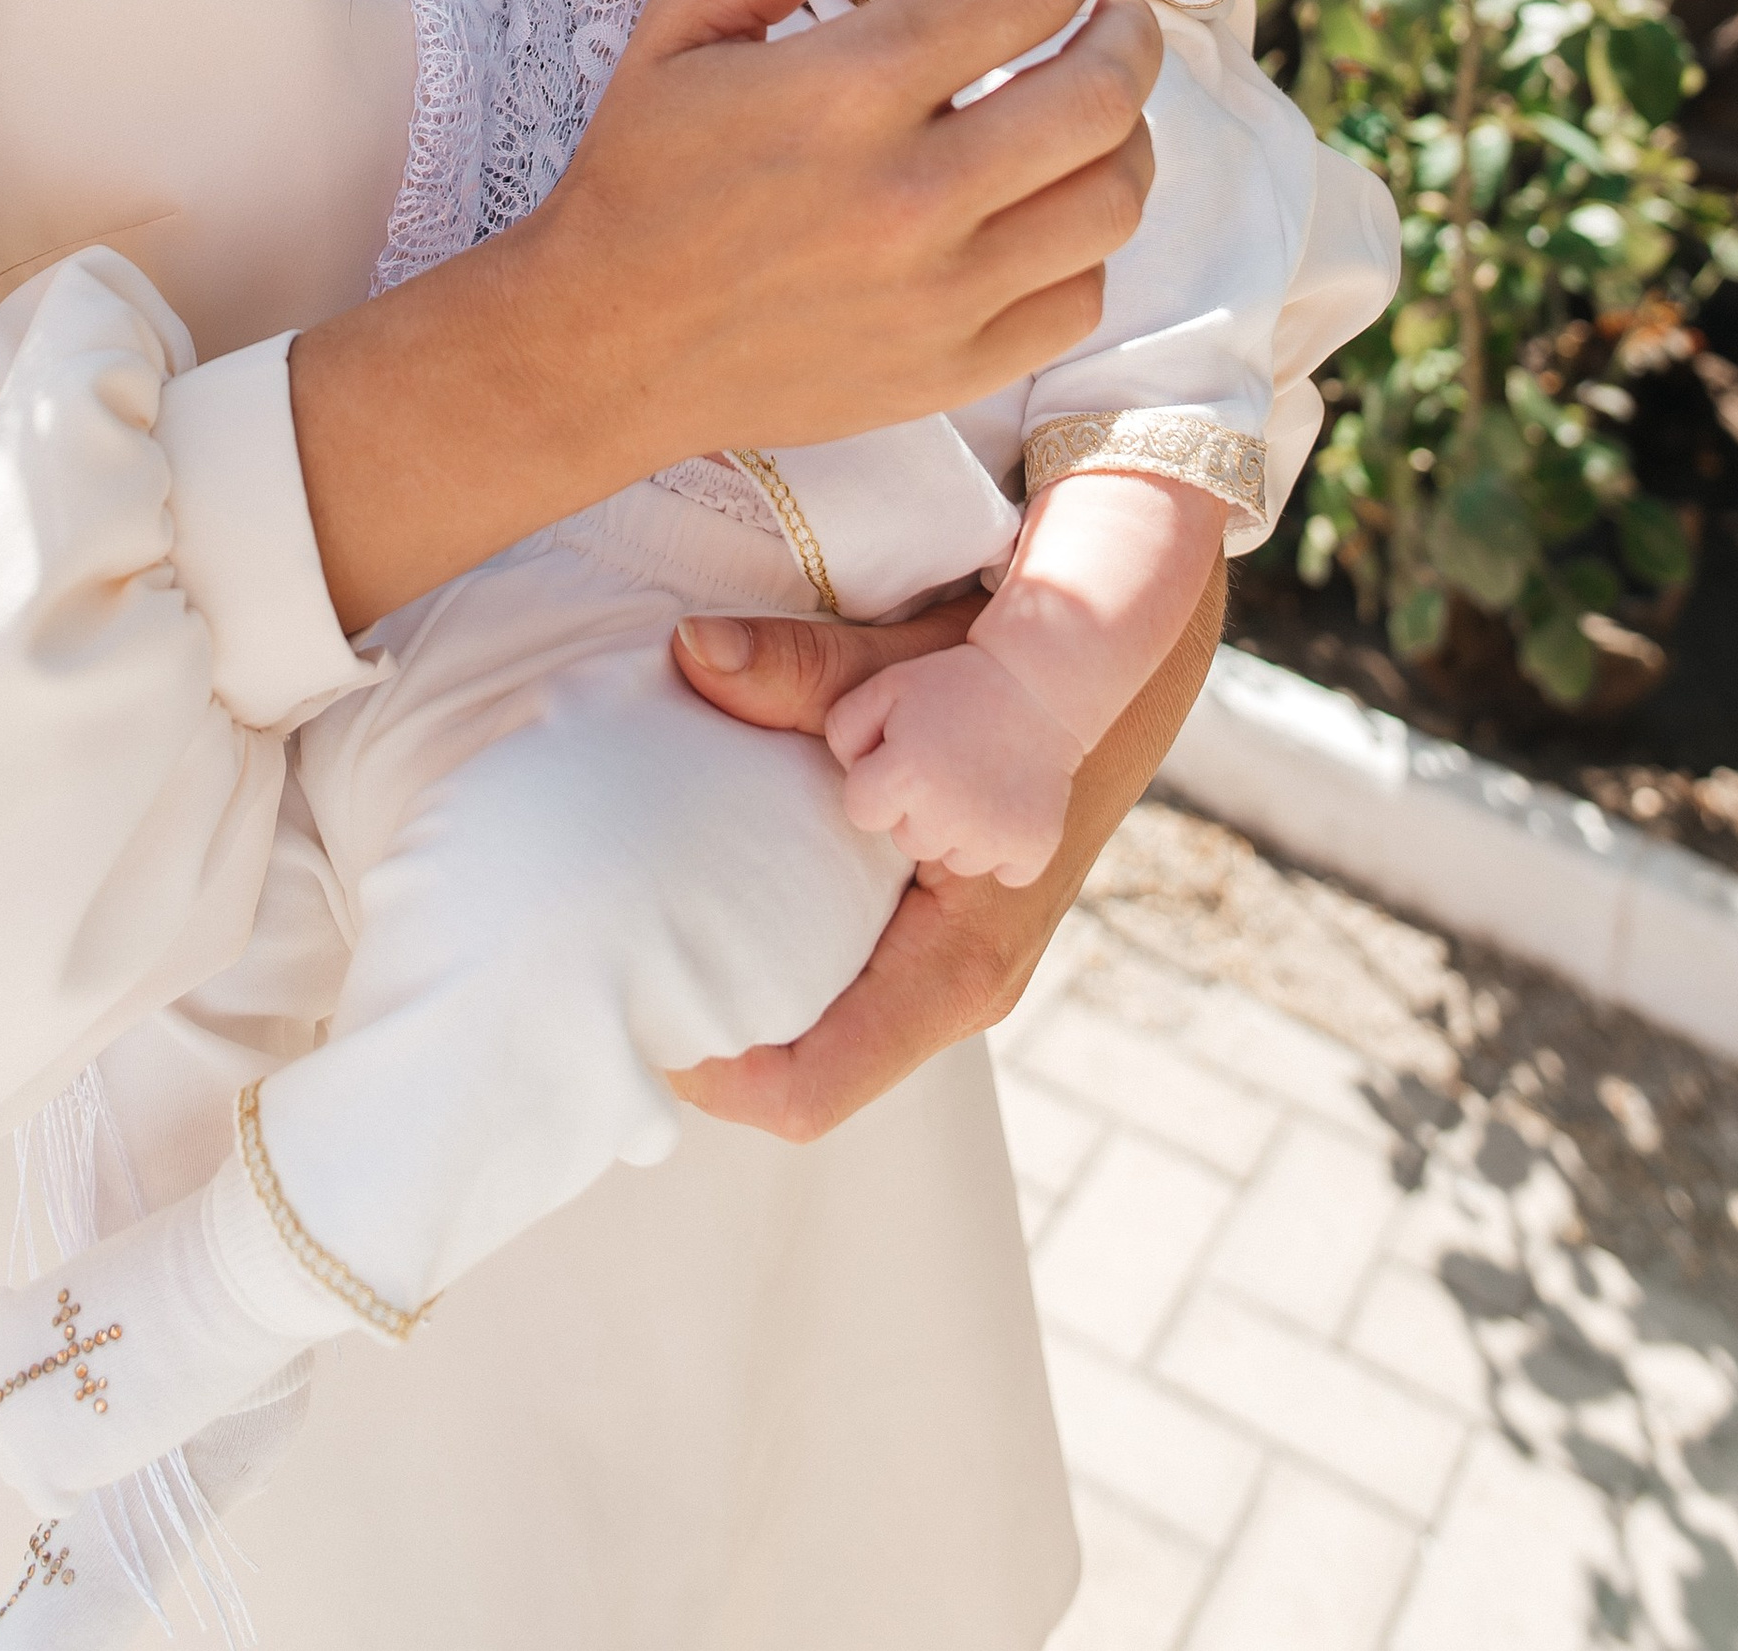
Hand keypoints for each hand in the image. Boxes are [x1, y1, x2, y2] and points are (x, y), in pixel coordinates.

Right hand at [291, 0, 1160, 627]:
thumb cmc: (643, 168)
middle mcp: (909, 195)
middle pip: (1101, 94)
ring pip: (1113, 199)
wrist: (603, 344)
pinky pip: (1080, 297)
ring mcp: (941, 295)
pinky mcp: (951, 369)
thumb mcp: (686, 20)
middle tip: (1115, 15)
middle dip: (1130, 33)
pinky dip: (1083, 243)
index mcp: (845, 91)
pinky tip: (1044, 208)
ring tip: (1094, 106)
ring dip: (1125, 134)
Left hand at [663, 562, 1223, 1141]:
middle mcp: (958, 989)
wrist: (1110, 678)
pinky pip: (849, 992)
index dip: (717, 1078)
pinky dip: (783, 967)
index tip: (641, 1010)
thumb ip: (799, 670)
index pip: (816, 1086)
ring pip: (829, 1040)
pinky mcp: (938, 944)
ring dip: (748, 1005)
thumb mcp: (903, 671)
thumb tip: (692, 650)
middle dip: (715, 1041)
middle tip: (626, 975)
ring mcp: (950, 974)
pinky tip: (725, 909)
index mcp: (956, 960)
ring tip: (660, 945)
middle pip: (812, 1077)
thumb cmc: (1010, 680)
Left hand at [825, 641, 1079, 888]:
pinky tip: (1012, 803)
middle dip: (920, 808)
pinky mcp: (1032, 848)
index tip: (906, 755)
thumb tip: (850, 776)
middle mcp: (947, 815)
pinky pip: (1006, 873)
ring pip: (954, 859)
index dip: (879, 781)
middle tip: (949, 761)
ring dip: (962, 829)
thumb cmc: (953, 683)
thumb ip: (843, 730)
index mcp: (904, 776)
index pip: (861, 812)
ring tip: (981, 777)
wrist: (1038, 682)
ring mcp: (992, 837)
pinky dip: (1009, 847)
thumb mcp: (885, 687)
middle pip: (907, 840)